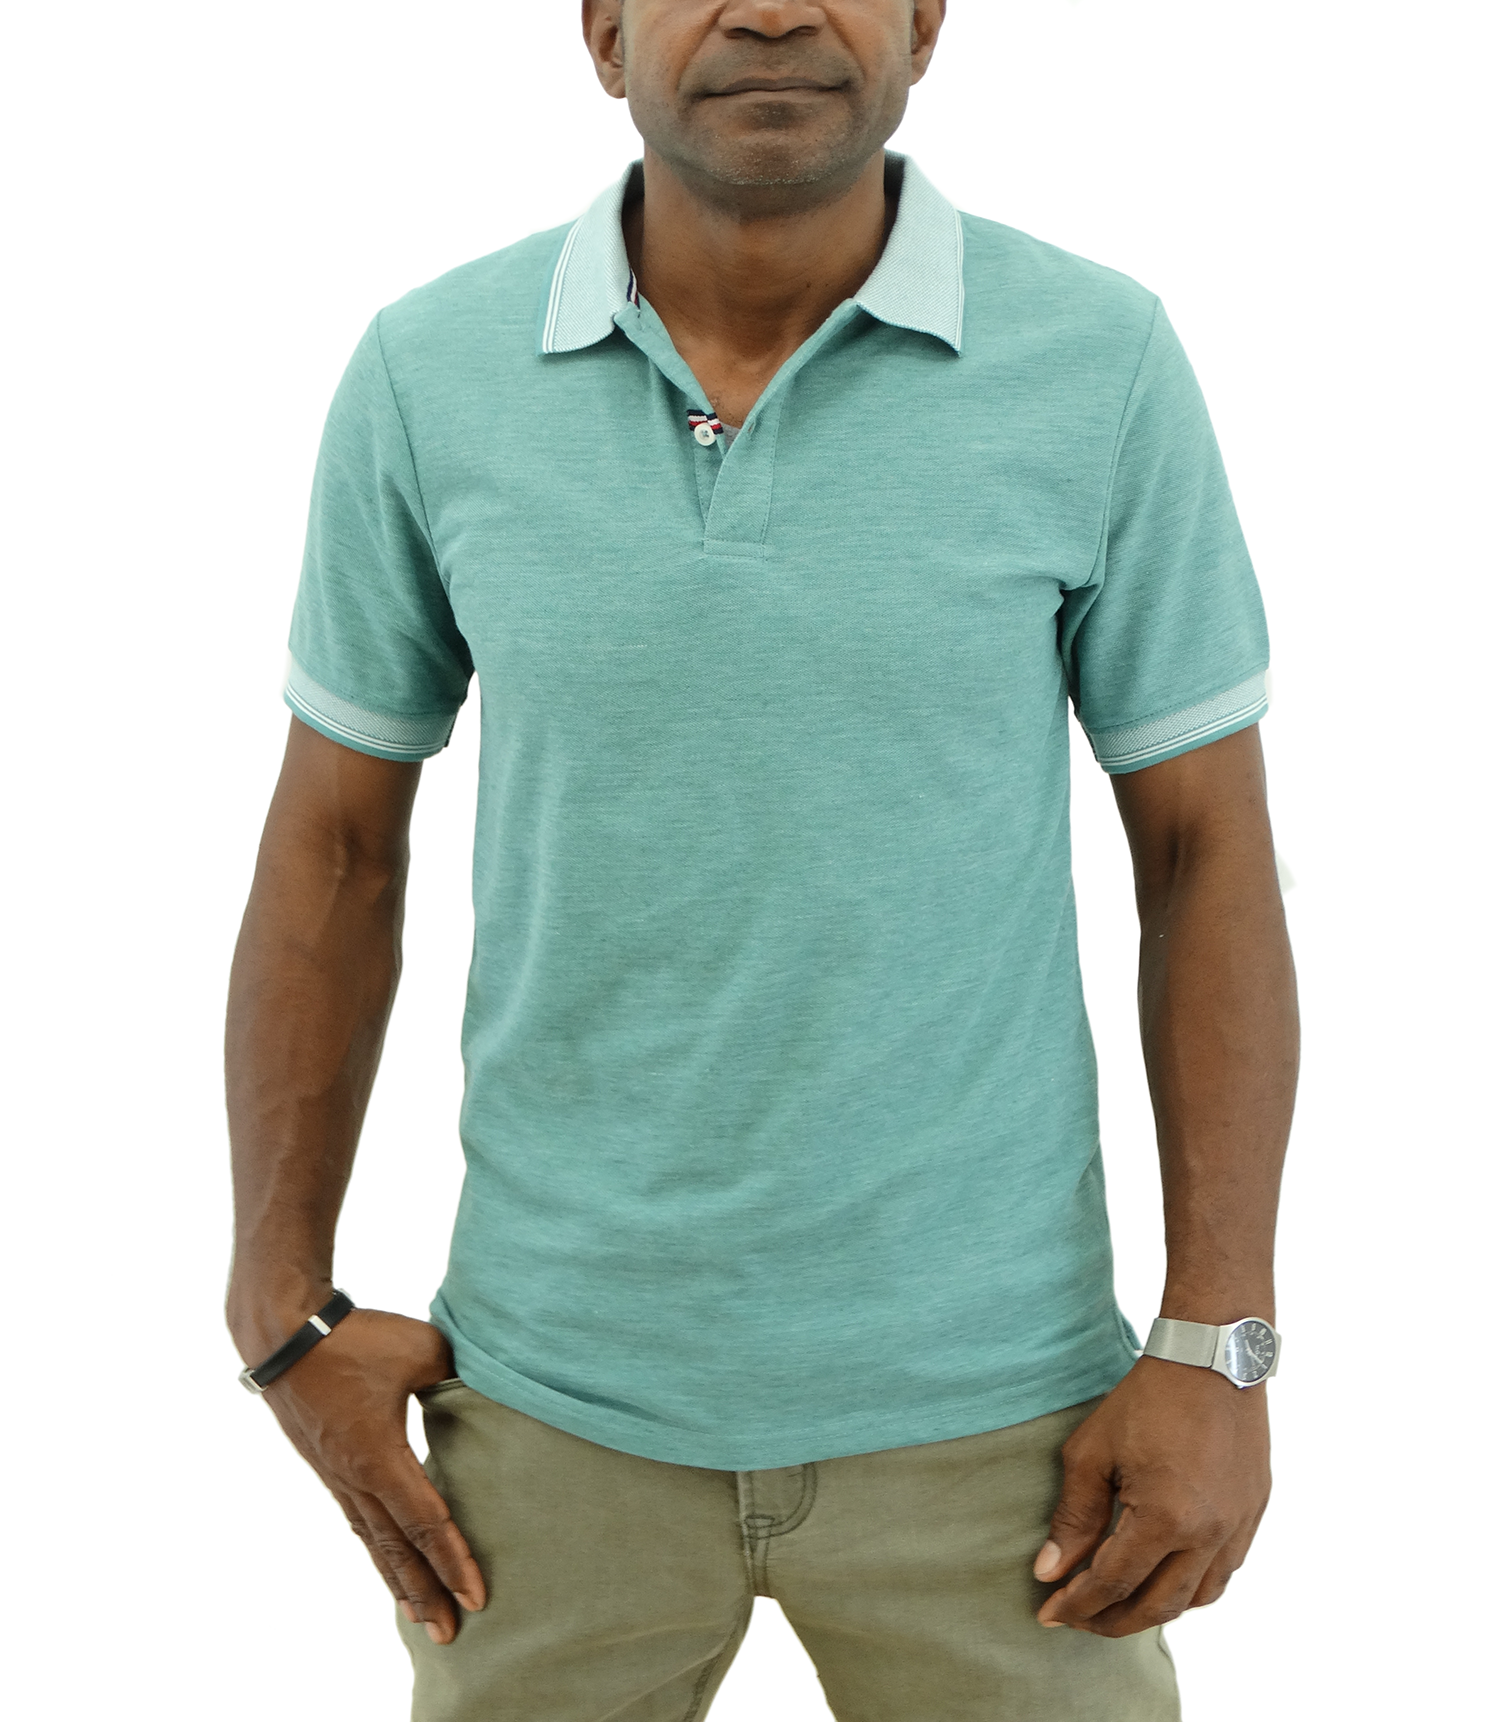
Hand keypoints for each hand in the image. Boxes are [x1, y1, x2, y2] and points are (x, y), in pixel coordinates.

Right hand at [250, 1307, 485, 1643]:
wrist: (286, 1335)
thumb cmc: (355, 1339)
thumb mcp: (421, 1350)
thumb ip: (455, 1377)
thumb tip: (478, 1392)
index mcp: (379, 1457)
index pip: (425, 1521)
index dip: (452, 1560)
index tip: (475, 1596)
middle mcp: (355, 1477)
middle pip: (396, 1548)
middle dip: (425, 1592)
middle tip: (449, 1634)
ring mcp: (337, 1475)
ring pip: (372, 1540)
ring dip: (397, 1579)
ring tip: (419, 1615)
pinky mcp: (326, 1465)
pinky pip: (357, 1519)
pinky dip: (376, 1548)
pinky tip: (386, 1560)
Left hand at [1032, 1355, 1270, 1636]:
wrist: (1211, 1357)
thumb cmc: (1146, 1398)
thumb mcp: (1093, 1452)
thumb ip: (1074, 1518)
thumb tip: (1050, 1571)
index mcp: (1166, 1519)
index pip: (1114, 1583)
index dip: (1078, 1603)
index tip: (1049, 1612)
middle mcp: (1209, 1535)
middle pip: (1158, 1606)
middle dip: (1112, 1620)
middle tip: (1078, 1618)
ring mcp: (1238, 1527)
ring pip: (1197, 1599)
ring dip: (1155, 1610)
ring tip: (1117, 1604)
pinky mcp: (1253, 1513)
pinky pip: (1224, 1573)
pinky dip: (1192, 1588)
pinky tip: (1165, 1577)